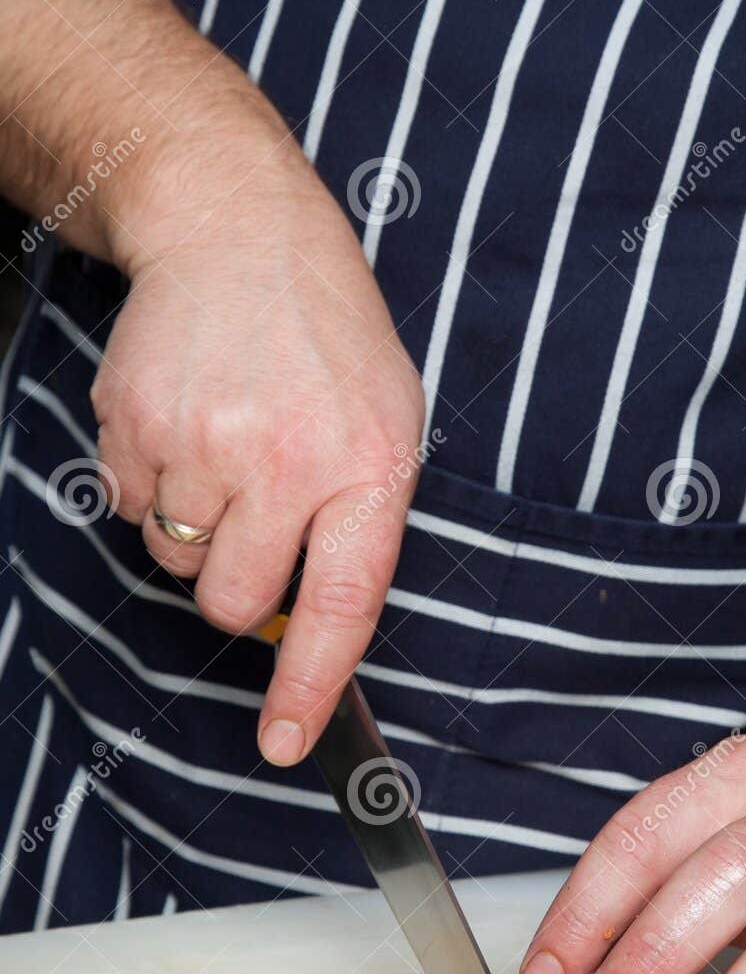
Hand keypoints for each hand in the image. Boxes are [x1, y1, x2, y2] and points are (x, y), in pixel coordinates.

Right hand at [91, 118, 423, 765]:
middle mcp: (286, 461)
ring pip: (177, 561)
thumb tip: (303, 625)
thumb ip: (358, 526)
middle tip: (256, 512)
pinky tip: (186, 425)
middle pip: (234, 602)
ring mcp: (203, 442)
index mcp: (368, 467)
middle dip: (238, 581)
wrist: (237, 231)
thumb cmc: (324, 338)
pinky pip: (131, 512)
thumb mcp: (386, 421)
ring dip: (196, 525)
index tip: (283, 742)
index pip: (341, 604)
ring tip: (226, 443)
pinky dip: (153, 487)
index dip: (308, 685)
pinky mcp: (133, 425)